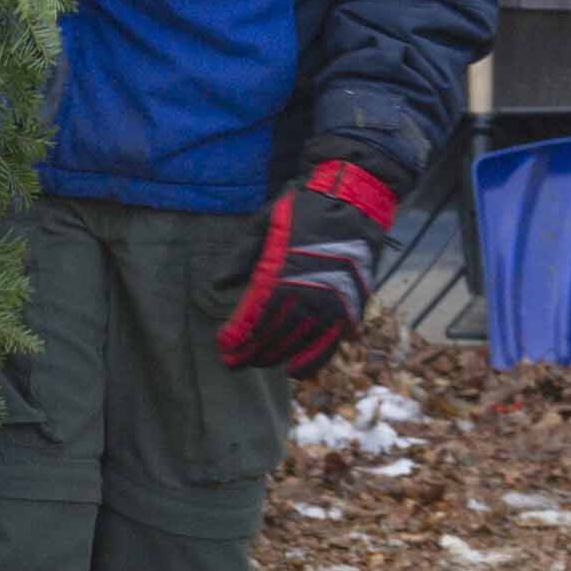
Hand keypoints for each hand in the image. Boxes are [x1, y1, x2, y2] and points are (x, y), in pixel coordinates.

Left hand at [218, 160, 398, 376]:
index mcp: (282, 273)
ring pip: (297, 344)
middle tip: (233, 361)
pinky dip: (311, 361)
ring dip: (275, 357)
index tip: (222, 347)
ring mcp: (331, 305)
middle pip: (273, 336)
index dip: (236, 337)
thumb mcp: (265, 222)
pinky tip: (294, 369)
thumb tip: (216, 286)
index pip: (254, 317)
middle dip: (250, 351)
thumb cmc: (305, 210)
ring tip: (258, 362)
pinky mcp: (350, 310)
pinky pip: (329, 345)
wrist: (354, 201)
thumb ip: (241, 256)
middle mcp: (307, 294)